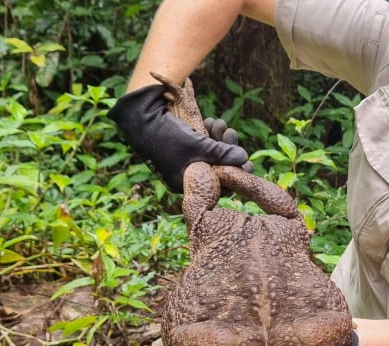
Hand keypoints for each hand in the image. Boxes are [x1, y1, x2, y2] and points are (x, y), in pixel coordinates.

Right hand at [107, 84, 251, 192]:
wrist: (139, 117)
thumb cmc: (168, 137)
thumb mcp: (199, 147)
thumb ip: (223, 154)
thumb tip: (245, 159)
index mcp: (186, 184)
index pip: (218, 185)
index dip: (235, 173)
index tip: (249, 163)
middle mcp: (185, 175)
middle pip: (216, 167)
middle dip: (227, 150)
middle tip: (232, 133)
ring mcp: (183, 160)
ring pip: (210, 153)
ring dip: (219, 138)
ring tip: (220, 123)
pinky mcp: (182, 146)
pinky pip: (202, 145)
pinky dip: (208, 134)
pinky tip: (211, 122)